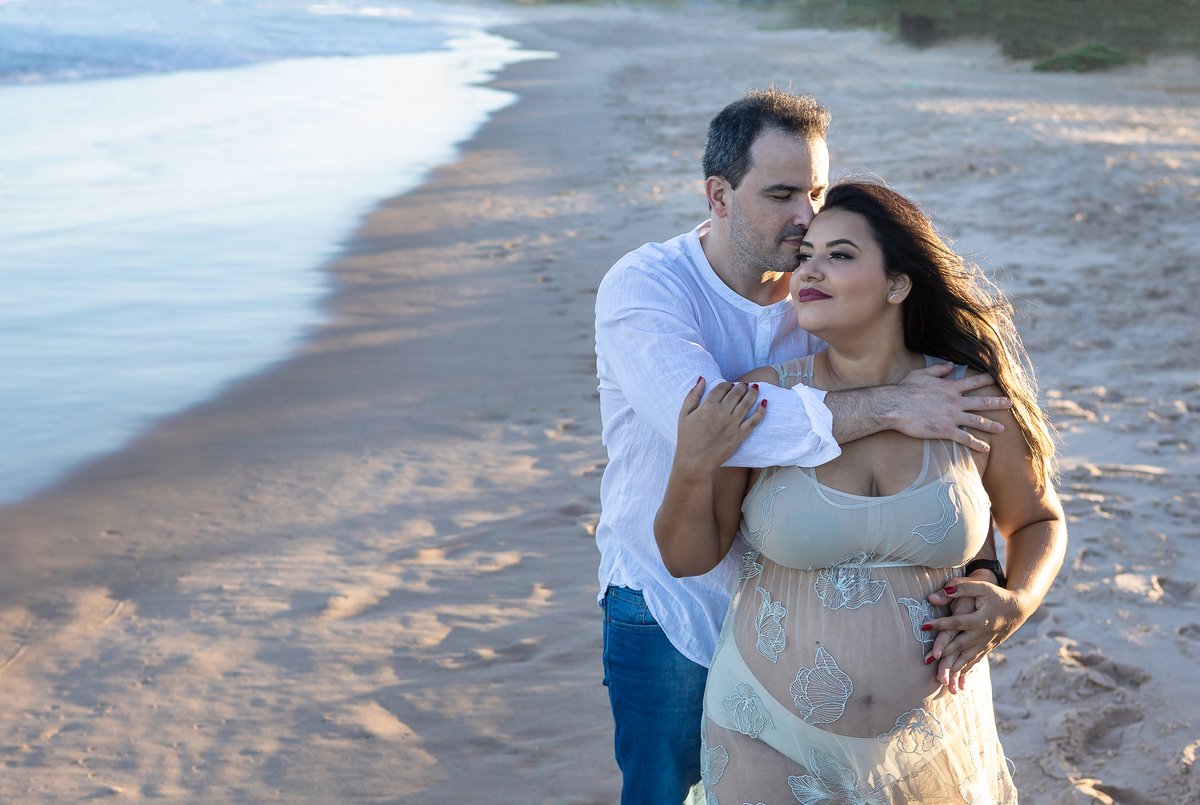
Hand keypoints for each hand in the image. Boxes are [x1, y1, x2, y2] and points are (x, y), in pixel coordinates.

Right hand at [673, 378, 765, 475]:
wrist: (694, 462)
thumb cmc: (686, 438)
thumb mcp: (684, 414)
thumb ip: (692, 395)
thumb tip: (702, 379)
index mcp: (707, 406)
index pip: (722, 388)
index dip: (727, 384)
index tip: (730, 384)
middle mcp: (722, 413)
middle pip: (736, 393)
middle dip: (741, 386)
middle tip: (744, 384)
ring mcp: (732, 424)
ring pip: (747, 403)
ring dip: (752, 393)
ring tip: (755, 389)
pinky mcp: (740, 435)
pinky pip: (754, 421)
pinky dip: (761, 411)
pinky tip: (764, 403)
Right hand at [890, 363, 1010, 451]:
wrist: (896, 406)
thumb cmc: (906, 389)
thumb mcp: (922, 374)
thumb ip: (938, 369)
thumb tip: (951, 364)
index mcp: (950, 387)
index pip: (973, 382)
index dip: (986, 380)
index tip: (996, 379)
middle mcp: (955, 401)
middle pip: (981, 402)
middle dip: (997, 403)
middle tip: (1010, 404)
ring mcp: (952, 417)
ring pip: (977, 421)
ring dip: (991, 425)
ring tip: (1002, 429)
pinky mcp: (946, 430)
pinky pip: (965, 438)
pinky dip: (977, 444)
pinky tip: (986, 448)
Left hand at [923, 575, 1026, 692]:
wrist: (1019, 608)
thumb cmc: (997, 595)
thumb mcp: (981, 587)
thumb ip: (961, 588)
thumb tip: (939, 593)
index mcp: (980, 619)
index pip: (956, 622)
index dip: (940, 624)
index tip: (924, 625)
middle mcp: (983, 634)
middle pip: (960, 645)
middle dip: (943, 653)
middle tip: (927, 660)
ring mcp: (986, 643)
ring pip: (967, 658)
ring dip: (953, 667)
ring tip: (940, 676)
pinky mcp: (988, 648)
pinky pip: (975, 661)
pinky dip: (965, 670)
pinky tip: (956, 679)